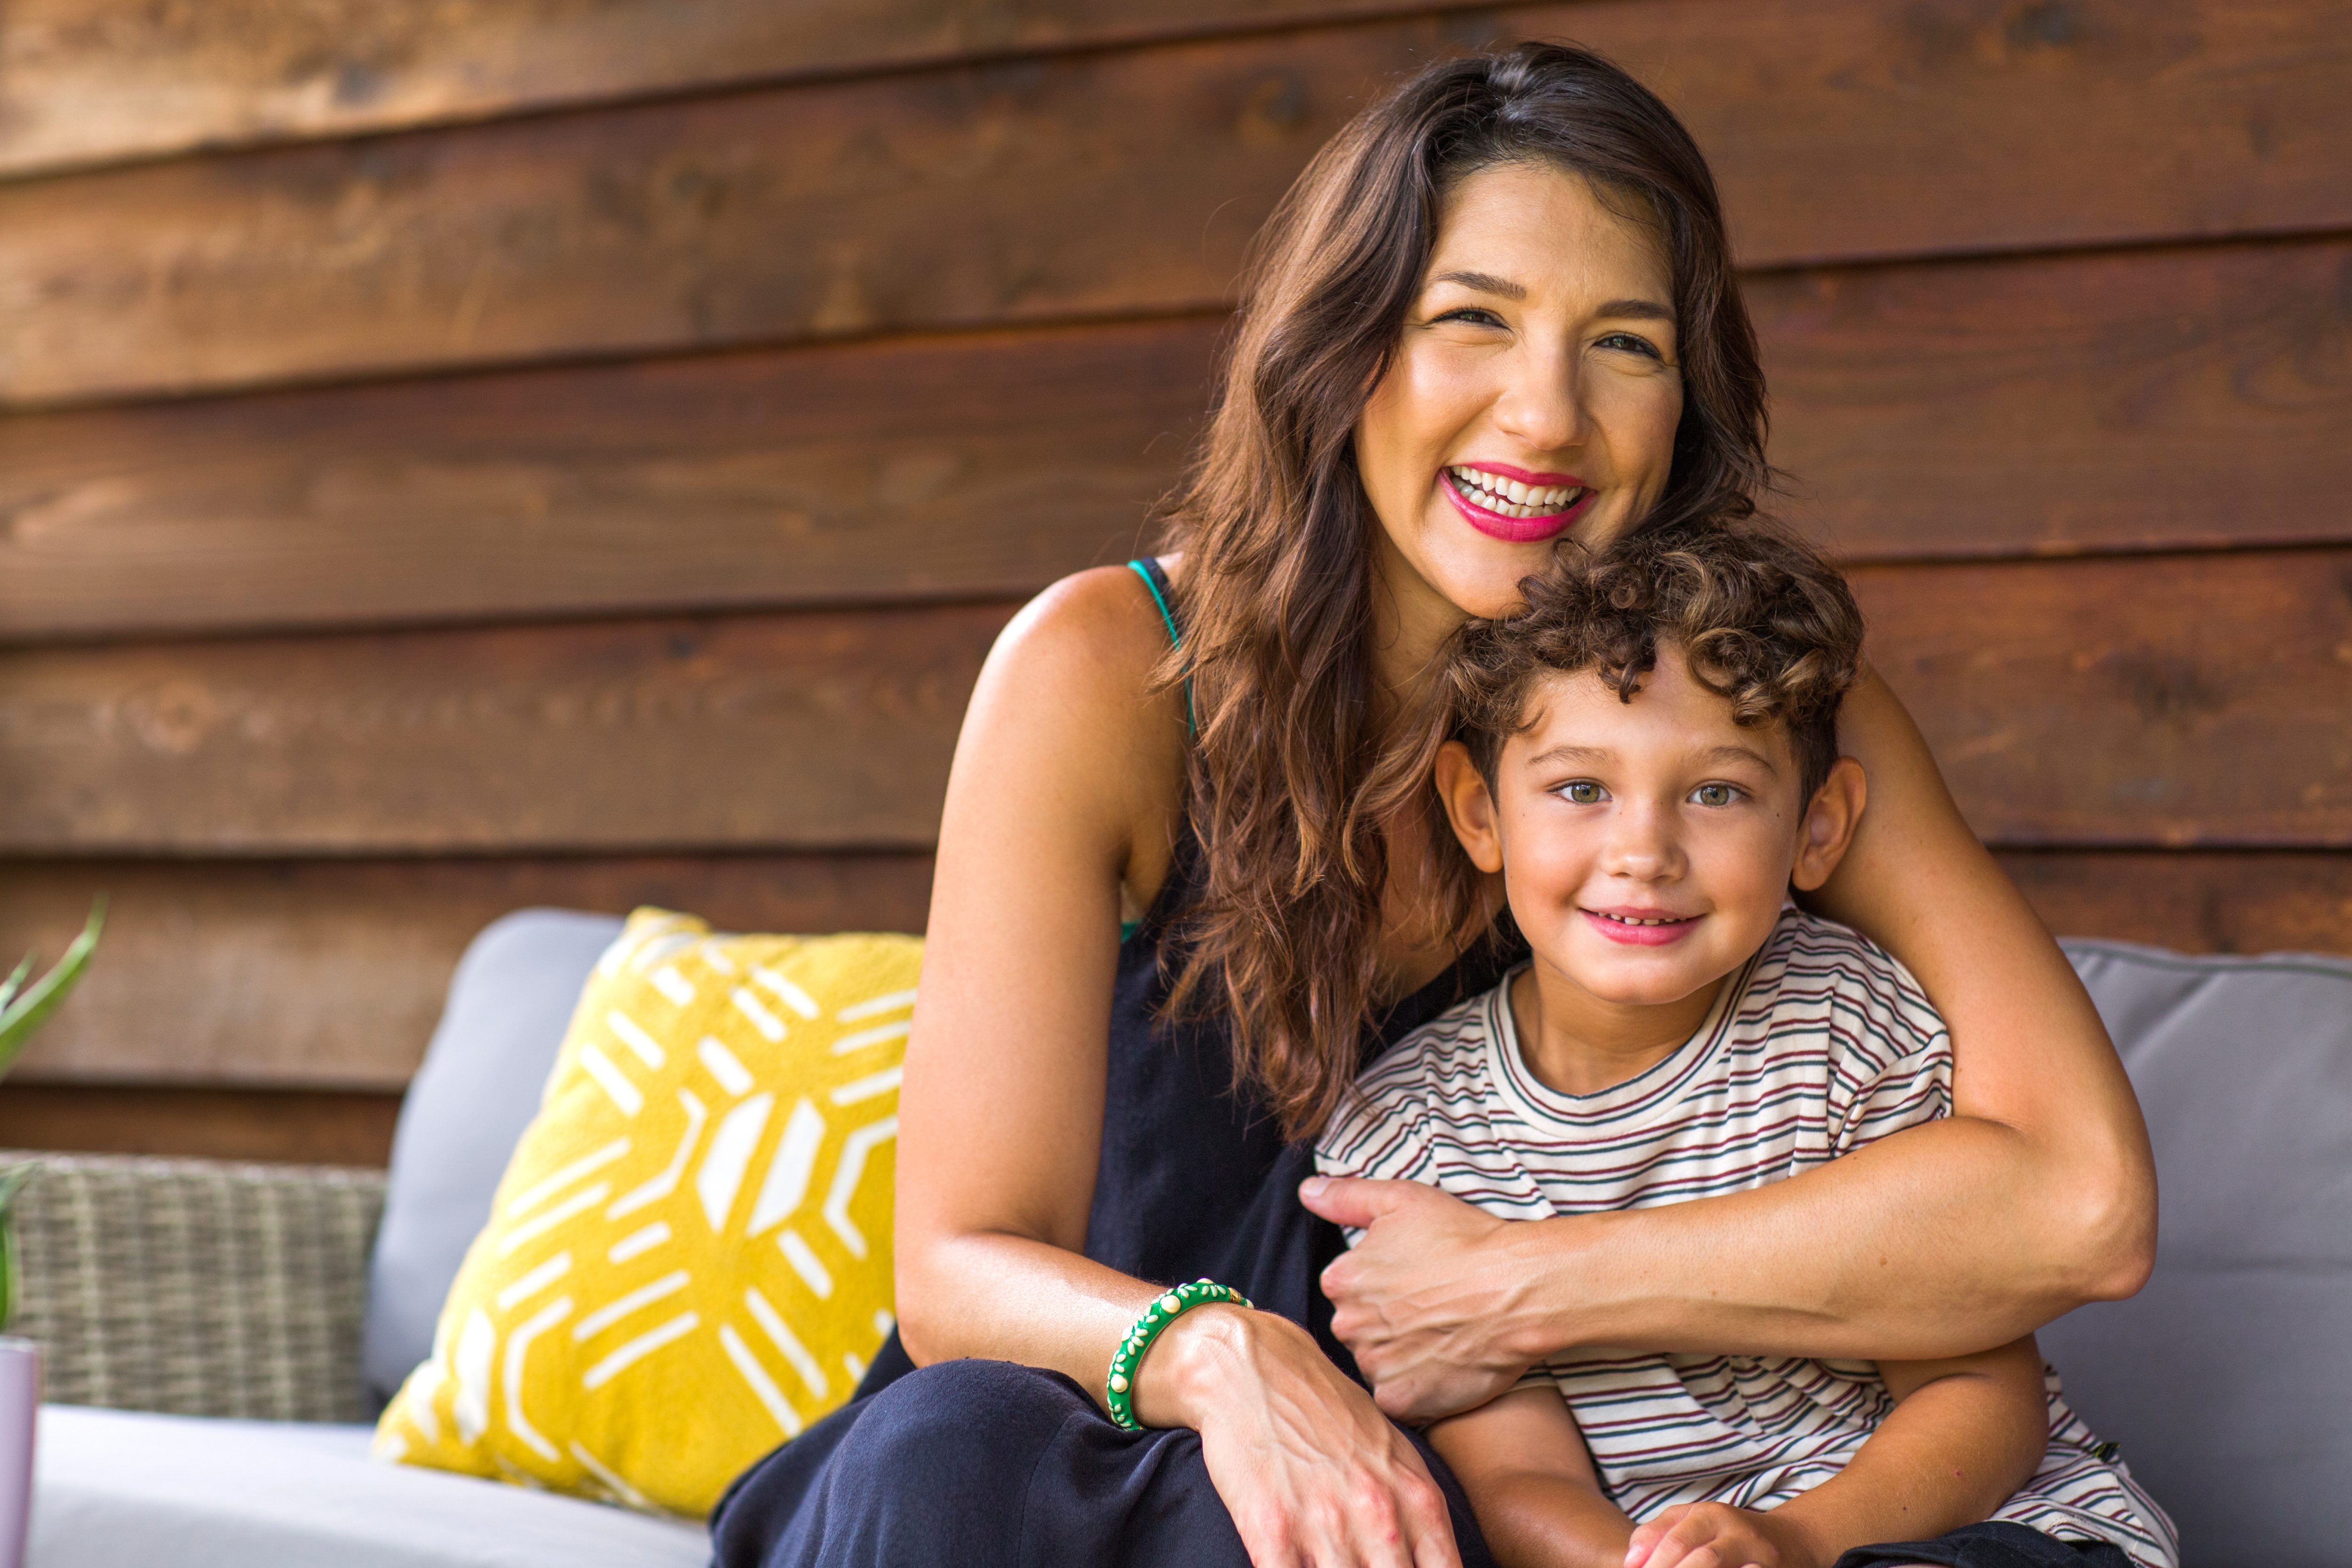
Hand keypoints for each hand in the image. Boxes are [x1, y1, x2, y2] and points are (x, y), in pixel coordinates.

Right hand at [1139, 1303, 1463, 1567]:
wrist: (1256, 1366)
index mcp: (1416, 1498)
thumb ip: (1418, 1513)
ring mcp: (1325, 1523)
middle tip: (1363, 1566)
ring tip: (1327, 1563)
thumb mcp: (1393, 1452)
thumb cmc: (1326, 1410)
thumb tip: (1436, 1561)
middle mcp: (1379, 1515)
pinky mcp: (1271, 1529)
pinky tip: (1292, 1566)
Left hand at [1301, 1175, 1533, 1422]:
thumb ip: (1347, 1197)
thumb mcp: (1402, 1200)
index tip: (1415, 1279)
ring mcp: (1374, 1365)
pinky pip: (1397, 1397)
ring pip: (1378, 1362)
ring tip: (1443, 1334)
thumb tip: (1307, 1192)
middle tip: (1433, 1307)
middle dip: (1387, 1320)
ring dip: (1402, 1354)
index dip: (1383, 1283)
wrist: (1516, 1289)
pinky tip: (1444, 1364)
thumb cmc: (1464, 1240)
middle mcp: (1348, 1325)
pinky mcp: (1401, 1400)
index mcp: (1341, 1279)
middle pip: (1359, 1327)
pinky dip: (1417, 1386)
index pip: (1346, 1288)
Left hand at [1625, 1502, 1822, 1567]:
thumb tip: (1629, 1561)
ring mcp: (1759, 1554)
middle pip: (1701, 1558)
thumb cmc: (1728, 1533)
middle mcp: (1735, 1531)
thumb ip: (1658, 1533)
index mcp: (1709, 1515)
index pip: (1673, 1539)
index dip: (1649, 1561)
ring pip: (1719, 1565)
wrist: (1791, 1540)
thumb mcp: (1693, 1522)